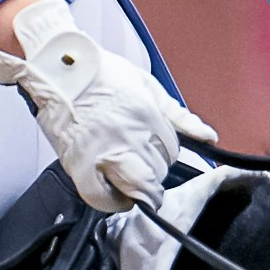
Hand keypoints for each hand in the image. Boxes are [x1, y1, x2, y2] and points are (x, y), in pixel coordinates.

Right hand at [0, 0, 215, 210]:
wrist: (61, 67)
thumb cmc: (102, 73)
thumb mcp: (148, 86)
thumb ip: (179, 116)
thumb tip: (209, 137)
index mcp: (145, 113)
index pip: (173, 151)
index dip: (167, 153)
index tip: (157, 151)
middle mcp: (127, 133)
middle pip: (159, 171)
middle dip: (156, 172)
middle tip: (145, 165)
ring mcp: (102, 150)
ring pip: (137, 186)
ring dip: (139, 188)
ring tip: (134, 180)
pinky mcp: (78, 163)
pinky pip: (101, 197)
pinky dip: (111, 201)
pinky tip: (115, 191)